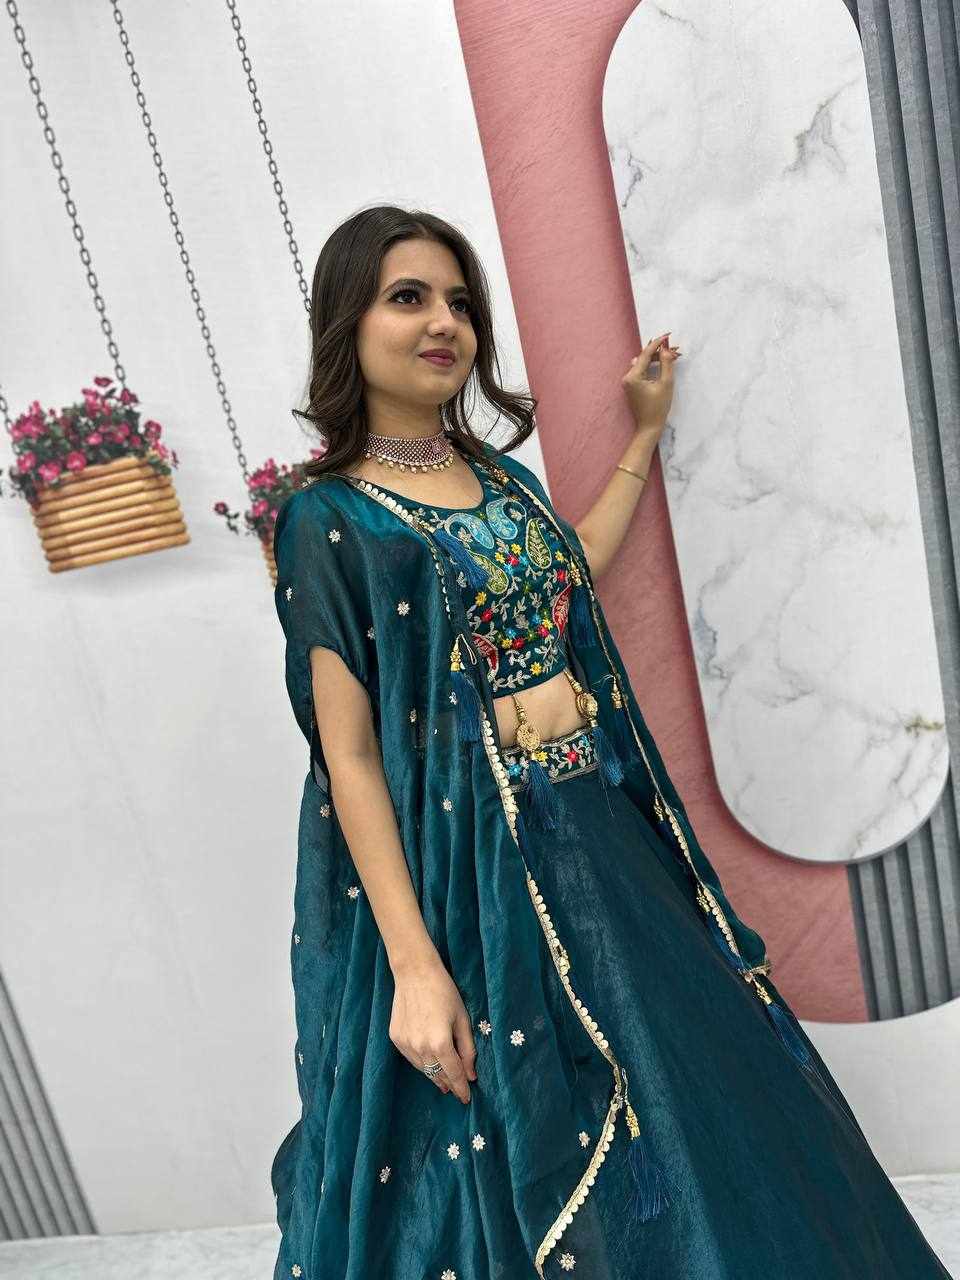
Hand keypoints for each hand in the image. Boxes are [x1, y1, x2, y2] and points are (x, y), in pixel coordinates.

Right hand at [388, 954, 477, 1103]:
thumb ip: (467, 1049)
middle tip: (457, 1088)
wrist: (415, 972)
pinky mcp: (395, 1038)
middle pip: (437, 1075)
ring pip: (423, 1069)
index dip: (461, 1088)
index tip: (467, 1098)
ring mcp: (405, 1044)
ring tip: (444, 1079)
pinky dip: (422, 1062)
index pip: (453, 1074)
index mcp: (440, 1043)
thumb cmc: (444, 992)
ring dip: (434, 1074)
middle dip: (449, 1083)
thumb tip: (471, 1074)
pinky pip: (411, 1058)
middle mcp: (420, 1048)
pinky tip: (429, 1060)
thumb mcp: (462, 1019)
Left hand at [621, 331, 680, 434]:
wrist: (649, 427)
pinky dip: (651, 367)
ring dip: (656, 359)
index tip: (667, 336)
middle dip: (659, 353)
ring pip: (643, 364)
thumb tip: (666, 350)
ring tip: (671, 357)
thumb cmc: (658, 408)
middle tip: (674, 350)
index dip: (657, 344)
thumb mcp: (666, 384)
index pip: (645, 354)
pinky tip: (662, 365)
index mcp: (633, 376)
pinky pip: (641, 371)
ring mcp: (628, 382)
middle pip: (644, 358)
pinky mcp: (631, 386)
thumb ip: (667, 365)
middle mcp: (627, 378)